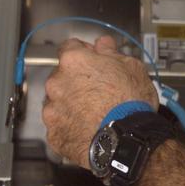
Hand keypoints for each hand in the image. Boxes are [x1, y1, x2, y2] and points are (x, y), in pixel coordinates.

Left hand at [42, 35, 156, 167]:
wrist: (127, 140)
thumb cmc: (130, 103)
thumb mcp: (132, 67)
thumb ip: (111, 52)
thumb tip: (104, 44)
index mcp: (74, 62)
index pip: (70, 47)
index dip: (84, 52)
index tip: (93, 59)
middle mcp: (57, 83)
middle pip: (62, 76)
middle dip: (77, 81)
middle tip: (99, 91)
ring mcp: (52, 110)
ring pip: (59, 101)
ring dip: (72, 104)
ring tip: (95, 113)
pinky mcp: (54, 134)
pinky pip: (60, 126)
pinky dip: (70, 126)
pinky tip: (89, 128)